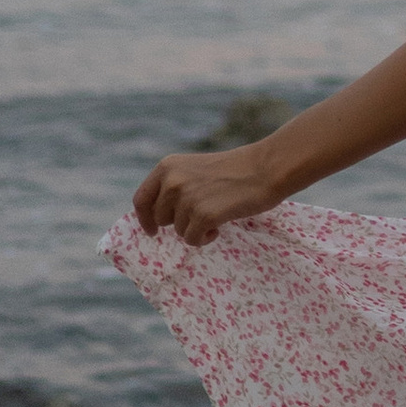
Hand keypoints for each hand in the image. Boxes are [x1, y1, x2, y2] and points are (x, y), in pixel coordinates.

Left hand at [130, 142, 278, 247]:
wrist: (264, 169)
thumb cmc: (234, 170)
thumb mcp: (194, 170)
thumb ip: (174, 186)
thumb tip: (156, 217)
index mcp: (167, 166)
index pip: (141, 199)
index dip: (144, 218)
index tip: (152, 230)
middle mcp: (172, 181)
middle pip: (161, 218)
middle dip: (179, 221)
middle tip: (202, 213)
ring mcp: (186, 199)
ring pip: (178, 231)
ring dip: (195, 228)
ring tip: (217, 213)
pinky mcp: (202, 215)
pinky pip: (193, 240)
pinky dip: (206, 237)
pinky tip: (220, 224)